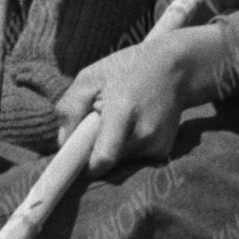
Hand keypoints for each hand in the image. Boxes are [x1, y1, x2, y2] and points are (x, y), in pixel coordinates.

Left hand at [62, 31, 199, 179]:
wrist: (175, 71)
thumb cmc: (126, 70)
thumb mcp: (91, 77)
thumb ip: (71, 108)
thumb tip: (64, 142)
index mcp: (123, 111)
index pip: (103, 158)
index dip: (84, 168)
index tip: (71, 167)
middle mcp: (144, 133)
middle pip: (107, 164)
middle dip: (93, 155)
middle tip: (91, 133)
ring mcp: (157, 145)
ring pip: (119, 163)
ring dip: (110, 151)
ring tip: (116, 125)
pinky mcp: (163, 152)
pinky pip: (133, 160)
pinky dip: (125, 149)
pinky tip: (131, 128)